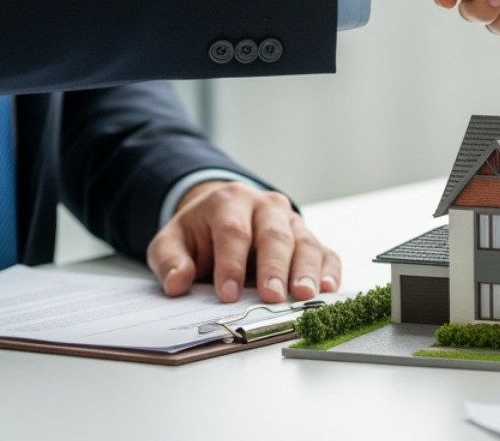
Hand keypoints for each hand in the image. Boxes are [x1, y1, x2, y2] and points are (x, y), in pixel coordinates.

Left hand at [146, 180, 341, 304]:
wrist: (222, 214)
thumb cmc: (199, 232)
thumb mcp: (171, 241)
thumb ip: (170, 260)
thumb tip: (176, 282)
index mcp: (230, 201)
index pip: (234, 231)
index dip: (231, 263)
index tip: (227, 294)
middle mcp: (266, 206)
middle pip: (274, 235)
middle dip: (274, 268)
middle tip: (272, 297)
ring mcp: (291, 221)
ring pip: (304, 242)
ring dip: (306, 271)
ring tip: (304, 296)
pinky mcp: (307, 238)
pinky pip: (324, 252)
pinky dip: (328, 271)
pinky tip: (328, 288)